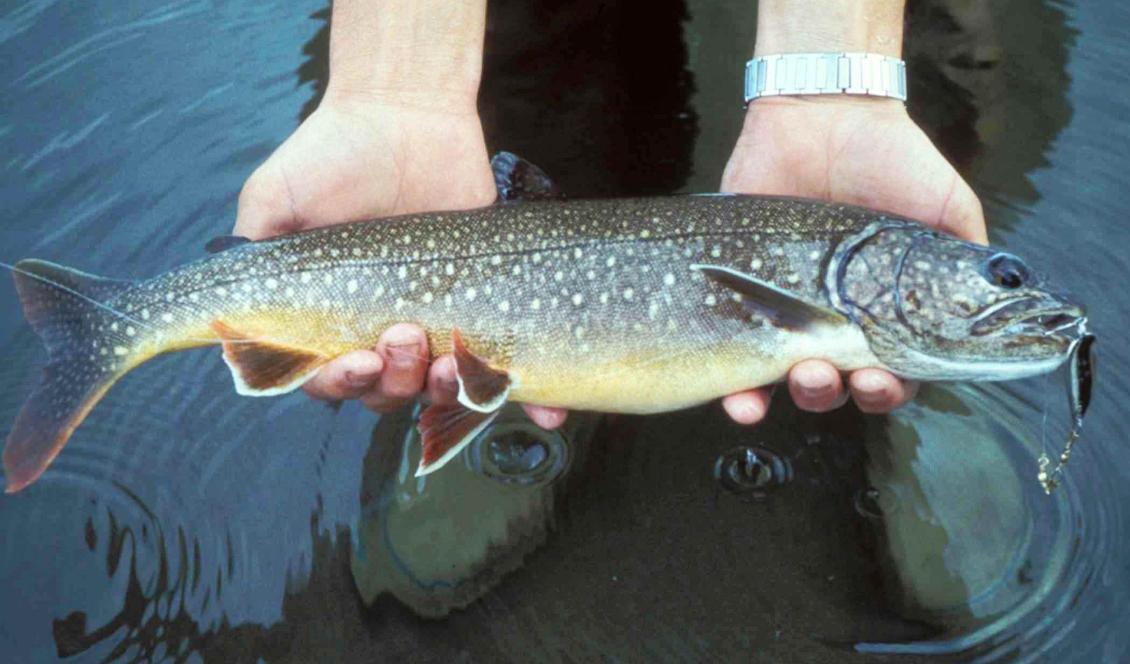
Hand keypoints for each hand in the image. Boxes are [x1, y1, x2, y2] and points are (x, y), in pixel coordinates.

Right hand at [234, 92, 565, 428]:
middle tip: (406, 334)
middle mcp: (384, 328)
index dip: (341, 384)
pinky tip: (550, 410)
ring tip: (452, 357)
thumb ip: (252, 258)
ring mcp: (441, 321)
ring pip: (445, 388)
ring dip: (450, 389)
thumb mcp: (273, 201)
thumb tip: (229, 321)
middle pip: (390, 392)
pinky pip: (511, 363)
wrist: (406, 112)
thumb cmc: (331, 155)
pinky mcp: (492, 307)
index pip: (330, 379)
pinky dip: (533, 396)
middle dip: (397, 379)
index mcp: (332, 319)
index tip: (356, 359)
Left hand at [718, 96, 986, 423]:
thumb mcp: (947, 208)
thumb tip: (996, 312)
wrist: (821, 115)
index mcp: (884, 313)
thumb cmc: (891, 160)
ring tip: (800, 373)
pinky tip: (740, 401)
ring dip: (794, 393)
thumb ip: (971, 261)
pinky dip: (736, 391)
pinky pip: (733, 357)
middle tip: (834, 374)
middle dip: (835, 392)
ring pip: (785, 381)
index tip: (879, 380)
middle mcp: (833, 321)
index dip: (886, 391)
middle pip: (836, 386)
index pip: (889, 374)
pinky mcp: (738, 295)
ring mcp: (782, 312)